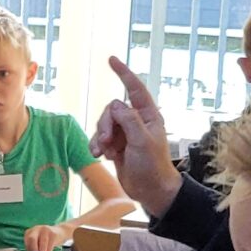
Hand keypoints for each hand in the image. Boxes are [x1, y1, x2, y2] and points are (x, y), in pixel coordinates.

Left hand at [23, 223, 70, 250]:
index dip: (29, 250)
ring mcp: (45, 229)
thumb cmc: (46, 240)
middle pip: (32, 239)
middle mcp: (36, 229)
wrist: (60, 231)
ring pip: (42, 242)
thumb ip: (32, 248)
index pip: (27, 241)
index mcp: (30, 232)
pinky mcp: (53, 233)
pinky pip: (50, 244)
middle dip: (34, 249)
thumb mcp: (37, 242)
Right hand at [88, 57, 182, 215]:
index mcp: (148, 116)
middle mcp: (136, 121)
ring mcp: (125, 133)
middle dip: (106, 124)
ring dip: (100, 137)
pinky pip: (99, 137)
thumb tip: (115, 104)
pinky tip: (100, 156)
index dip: (123, 73)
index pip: (134, 89)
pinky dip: (97, 145)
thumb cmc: (153, 166)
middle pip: (112, 109)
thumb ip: (128, 120)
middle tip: (108, 142)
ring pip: (103, 123)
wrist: (150, 190)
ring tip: (103, 152)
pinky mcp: (116, 145)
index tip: (111, 59)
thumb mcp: (142, 141)